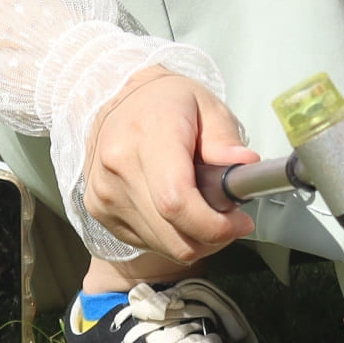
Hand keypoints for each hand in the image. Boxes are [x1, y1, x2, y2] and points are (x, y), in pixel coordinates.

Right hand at [81, 69, 258, 264]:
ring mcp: (105, 193)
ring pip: (162, 245)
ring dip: (193, 238)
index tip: (239, 222)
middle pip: (173, 234)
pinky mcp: (98, 210)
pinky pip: (145, 242)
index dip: (213, 225)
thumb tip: (244, 165)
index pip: (176, 202)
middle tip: (230, 218)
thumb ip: (225, 139)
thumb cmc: (167, 101)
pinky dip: (170, 235)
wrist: (118, 97)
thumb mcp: (207, 105)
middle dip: (212, 236)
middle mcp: (119, 168)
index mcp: (148, 136)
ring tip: (203, 208)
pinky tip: (177, 209)